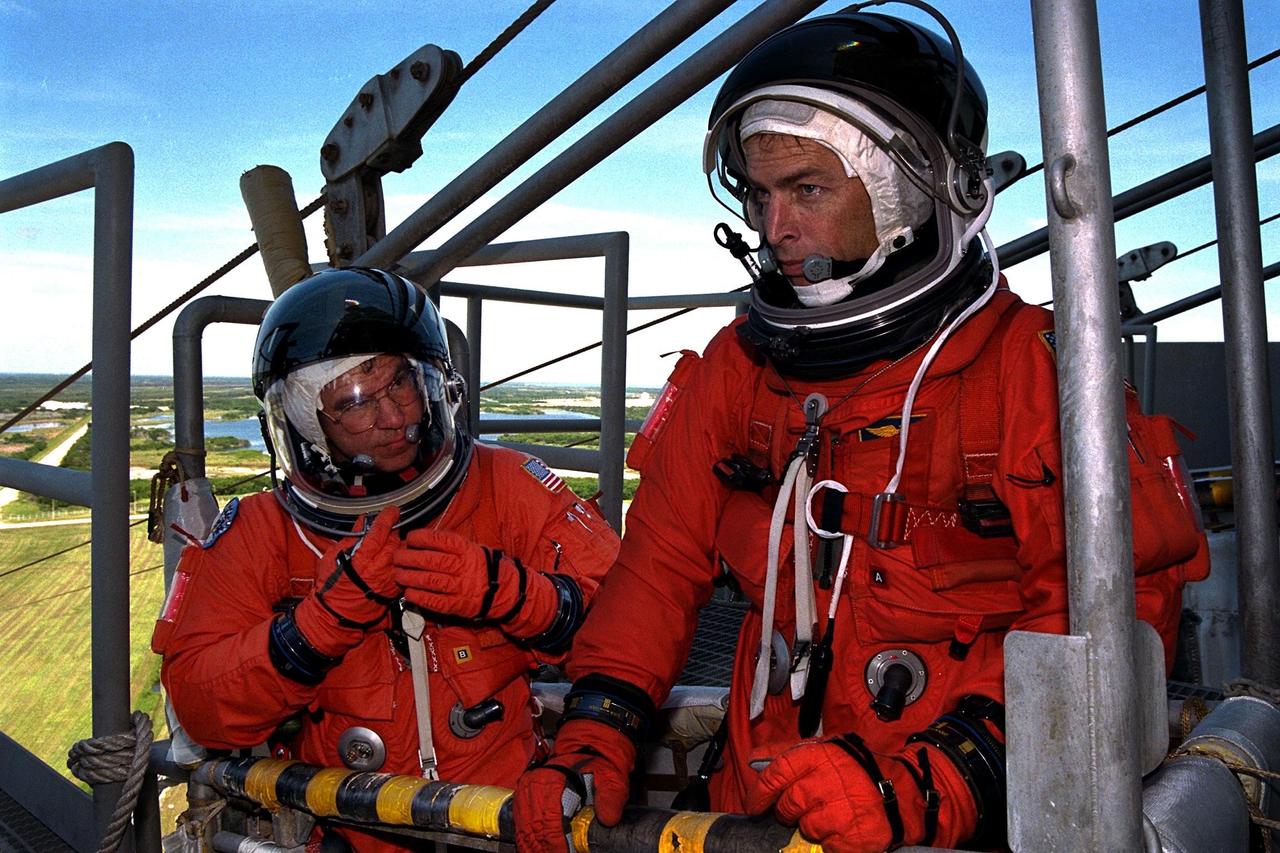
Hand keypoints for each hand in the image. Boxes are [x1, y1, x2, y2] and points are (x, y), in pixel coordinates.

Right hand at [293, 506, 400, 655]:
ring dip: (398, 545)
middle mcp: (378, 569)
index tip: (392, 510)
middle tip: (387, 530)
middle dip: (393, 532)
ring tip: (388, 545)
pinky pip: (404, 567)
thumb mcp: (333, 556)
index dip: (387, 518)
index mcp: (361, 559)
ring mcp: (389, 579)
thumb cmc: (331, 586)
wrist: (336, 613)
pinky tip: (391, 560)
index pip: (380, 532)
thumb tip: (362, 520)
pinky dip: (400, 560)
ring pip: (403, 553)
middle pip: (395, 540)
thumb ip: (351, 538)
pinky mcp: (395, 588)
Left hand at [395, 529, 553, 632]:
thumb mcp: (471, 548)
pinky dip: (419, 597)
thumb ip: (449, 545)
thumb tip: (422, 540)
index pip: (440, 541)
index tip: (409, 537)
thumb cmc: (481, 566)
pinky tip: (409, 593)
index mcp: (466, 550)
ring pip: (430, 581)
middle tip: (396, 557)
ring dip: (410, 577)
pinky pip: (435, 601)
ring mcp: (461, 587)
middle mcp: (463, 567)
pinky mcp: (458, 605)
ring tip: (398, 574)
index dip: (422, 538)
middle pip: (431, 561)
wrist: (504, 590)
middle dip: (409, 558)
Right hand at [513, 720, 635, 852]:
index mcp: (553, 779)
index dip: (555, 842)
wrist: (590, 747)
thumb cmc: (599, 763)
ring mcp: (527, 789)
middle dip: (543, 848)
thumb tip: (608, 818)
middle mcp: (535, 783)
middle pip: (534, 826)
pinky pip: (521, 822)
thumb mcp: (611, 776)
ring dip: (532, 846)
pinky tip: (533, 849)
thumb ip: (611, 797)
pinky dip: (526, 839)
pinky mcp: (525, 795)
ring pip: (525, 826)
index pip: (550, 818)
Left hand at [745, 735, 933, 852]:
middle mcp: (827, 783)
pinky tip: (845, 827)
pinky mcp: (851, 839)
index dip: (760, 792)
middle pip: (787, 806)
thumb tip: (754, 759)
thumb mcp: (827, 748)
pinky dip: (832, 841)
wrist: (906, 792)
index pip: (776, 774)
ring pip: (805, 828)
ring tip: (834, 814)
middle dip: (789, 810)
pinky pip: (826, 846)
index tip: (755, 804)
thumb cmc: (861, 768)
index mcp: (819, 756)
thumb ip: (788, 752)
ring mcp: (840, 813)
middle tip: (804, 807)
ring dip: (814, 825)